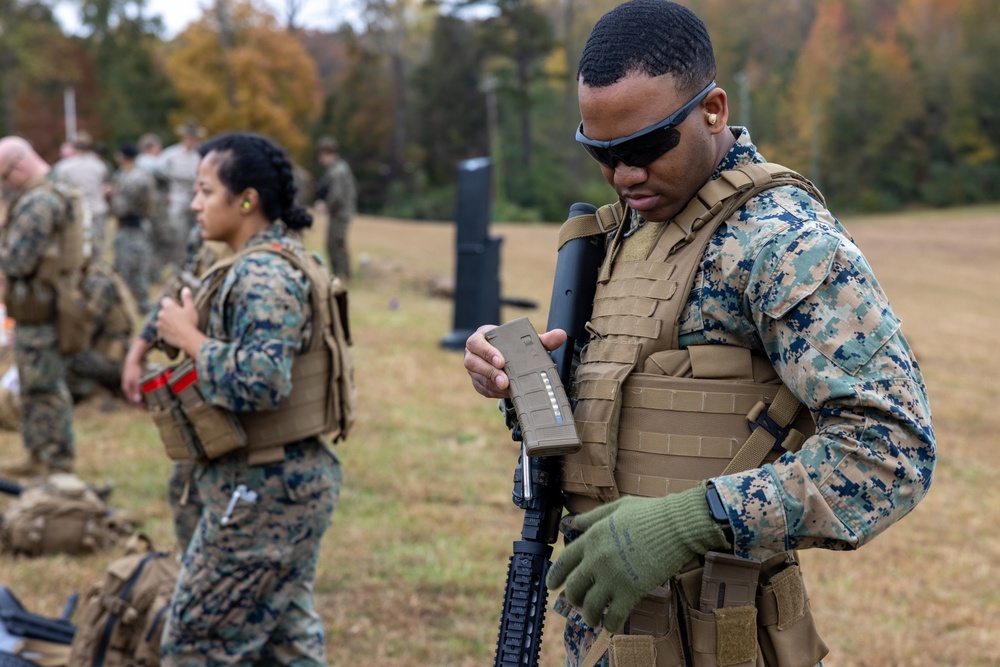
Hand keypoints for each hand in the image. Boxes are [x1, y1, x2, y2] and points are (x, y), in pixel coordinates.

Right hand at [121, 338, 151, 404]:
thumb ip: (135, 390)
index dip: (140, 406)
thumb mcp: (135, 380)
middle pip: (135, 399)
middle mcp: (128, 388)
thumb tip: (137, 401)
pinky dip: (144, 393)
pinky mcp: (134, 381)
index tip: (148, 409)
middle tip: (151, 407)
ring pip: (137, 394)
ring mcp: (130, 384)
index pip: (133, 401)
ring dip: (144, 399)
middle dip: (142, 404)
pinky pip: (139, 390)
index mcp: (127, 389)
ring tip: (152, 402)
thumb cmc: (134, 370)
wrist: (133, 359)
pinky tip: (151, 393)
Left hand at [156, 287, 203, 356]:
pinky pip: (162, 329)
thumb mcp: (191, 308)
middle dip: (170, 312)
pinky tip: (176, 332)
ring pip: (163, 320)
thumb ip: (187, 298)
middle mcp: (161, 314)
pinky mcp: (160, 333)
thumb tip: (185, 289)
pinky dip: (167, 329)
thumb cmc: (190, 322)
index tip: (179, 307)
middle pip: (164, 310)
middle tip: (181, 317)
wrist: (187, 339)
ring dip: (168, 321)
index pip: (165, 300)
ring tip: (178, 326)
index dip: (172, 303)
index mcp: (168, 307)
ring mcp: (160, 324)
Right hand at [463, 324, 566, 398]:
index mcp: (481, 337)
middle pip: (473, 363)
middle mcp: (473, 353)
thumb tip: (561, 335)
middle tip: (504, 381)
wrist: (506, 355)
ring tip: (507, 389)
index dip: (487, 352)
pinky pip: (482, 389)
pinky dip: (494, 392)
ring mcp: (473, 369)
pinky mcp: (477, 382)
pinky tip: (506, 393)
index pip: (476, 343)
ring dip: (492, 385)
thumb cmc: (513, 346)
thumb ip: (542, 339)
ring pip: (478, 378)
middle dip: (489, 372)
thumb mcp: (525, 341)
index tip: (501, 361)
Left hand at [545, 483, 728, 631]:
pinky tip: (610, 627)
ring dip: (590, 616)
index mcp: (592, 538)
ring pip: (591, 606)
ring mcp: (612, 577)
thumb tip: (573, 522)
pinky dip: (610, 625)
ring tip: (592, 619)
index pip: (564, 561)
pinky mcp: (631, 592)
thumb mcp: (616, 507)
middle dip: (573, 598)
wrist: (676, 525)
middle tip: (577, 603)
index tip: (552, 586)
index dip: (555, 576)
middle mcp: (596, 559)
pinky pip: (615, 616)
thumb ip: (593, 517)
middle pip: (574, 587)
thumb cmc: (649, 513)